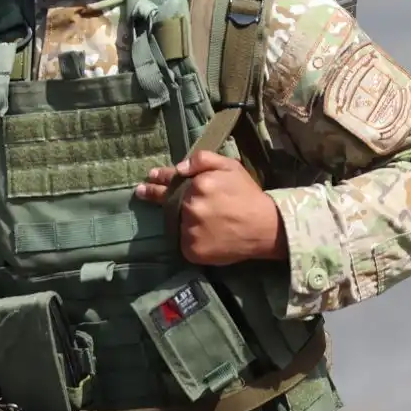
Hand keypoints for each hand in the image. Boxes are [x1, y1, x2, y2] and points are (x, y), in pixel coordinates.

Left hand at [135, 150, 285, 264]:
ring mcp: (190, 230)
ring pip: (176, 223)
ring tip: (193, 218)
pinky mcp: (193, 250)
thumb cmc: (248, 195)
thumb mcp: (230, 167)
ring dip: (177, 220)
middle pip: (170, 202)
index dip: (159, 178)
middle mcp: (190, 207)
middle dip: (155, 195)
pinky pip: (183, 244)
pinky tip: (199, 236)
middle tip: (142, 192)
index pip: (171, 180)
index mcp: (197, 185)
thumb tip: (179, 167)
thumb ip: (203, 159)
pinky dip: (188, 239)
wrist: (268, 228)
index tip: (149, 177)